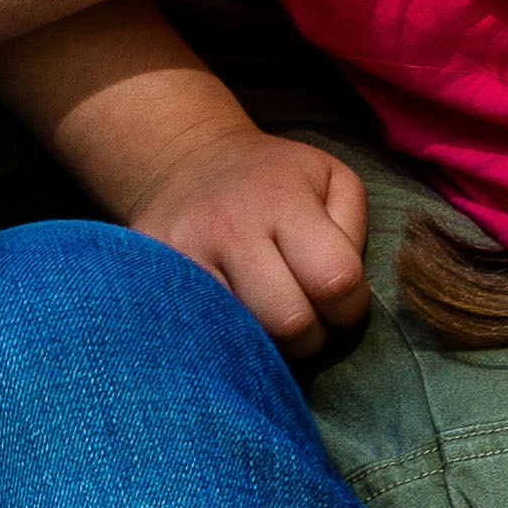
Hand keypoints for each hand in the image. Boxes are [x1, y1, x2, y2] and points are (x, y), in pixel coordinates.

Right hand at [121, 124, 372, 359]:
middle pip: (290, 324)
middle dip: (310, 336)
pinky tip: (236, 323)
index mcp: (283, 201)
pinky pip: (203, 339)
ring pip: (245, 342)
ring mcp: (185, 259)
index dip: (349, 306)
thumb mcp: (330, 178)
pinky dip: (227, 343)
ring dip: (268, 345)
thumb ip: (353, 230)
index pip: (336, 281)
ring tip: (269, 317)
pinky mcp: (153, 281)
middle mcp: (229, 230)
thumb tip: (345, 291)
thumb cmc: (273, 180)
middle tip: (304, 318)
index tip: (338, 301)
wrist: (187, 162)